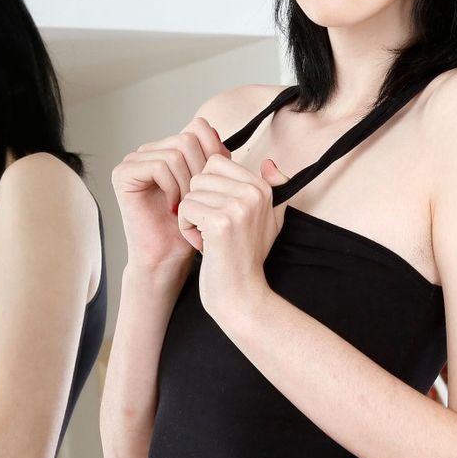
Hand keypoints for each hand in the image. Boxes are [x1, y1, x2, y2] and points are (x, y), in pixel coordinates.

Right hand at [112, 116, 230, 269]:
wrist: (169, 256)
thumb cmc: (191, 227)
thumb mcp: (211, 187)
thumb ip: (214, 158)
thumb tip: (216, 130)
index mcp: (169, 149)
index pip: (198, 127)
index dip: (213, 152)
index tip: (215, 184)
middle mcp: (149, 150)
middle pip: (188, 138)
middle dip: (201, 171)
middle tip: (199, 199)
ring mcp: (134, 160)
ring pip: (176, 152)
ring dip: (188, 183)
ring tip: (187, 206)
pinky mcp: (123, 174)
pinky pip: (158, 165)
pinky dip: (172, 187)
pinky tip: (173, 207)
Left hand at [177, 153, 289, 322]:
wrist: (241, 294)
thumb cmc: (246, 258)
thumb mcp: (268, 221)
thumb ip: (271, 189)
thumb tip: (269, 163)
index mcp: (262, 187)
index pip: (215, 163)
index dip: (209, 189)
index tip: (221, 215)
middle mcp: (254, 192)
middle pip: (200, 176)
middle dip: (198, 202)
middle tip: (213, 229)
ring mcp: (238, 206)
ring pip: (190, 192)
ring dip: (192, 217)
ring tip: (209, 238)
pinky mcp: (220, 222)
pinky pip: (185, 208)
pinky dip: (187, 229)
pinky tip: (203, 245)